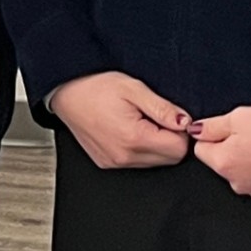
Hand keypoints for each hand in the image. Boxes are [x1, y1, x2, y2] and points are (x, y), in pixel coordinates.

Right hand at [47, 70, 194, 169]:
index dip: (181, 131)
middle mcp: (124, 157)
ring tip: (141, 121)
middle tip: (156, 116)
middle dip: (171, 139)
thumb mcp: (133, 88)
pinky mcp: (109, 164)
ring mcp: (115, 163)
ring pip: (155, 163)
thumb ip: (163, 108)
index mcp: (133, 138)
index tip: (173, 116)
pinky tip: (131, 130)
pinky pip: (138, 163)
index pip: (178, 149)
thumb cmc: (95, 87)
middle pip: (170, 159)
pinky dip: (142, 149)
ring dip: (157, 144)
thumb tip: (185, 123)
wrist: (65, 93)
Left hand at [188, 103, 250, 203]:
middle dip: (233, 152)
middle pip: (224, 165)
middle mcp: (237, 184)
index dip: (213, 136)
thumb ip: (211, 126)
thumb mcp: (238, 117)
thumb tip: (195, 131)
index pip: (201, 150)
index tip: (228, 130)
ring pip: (245, 177)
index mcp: (223, 163)